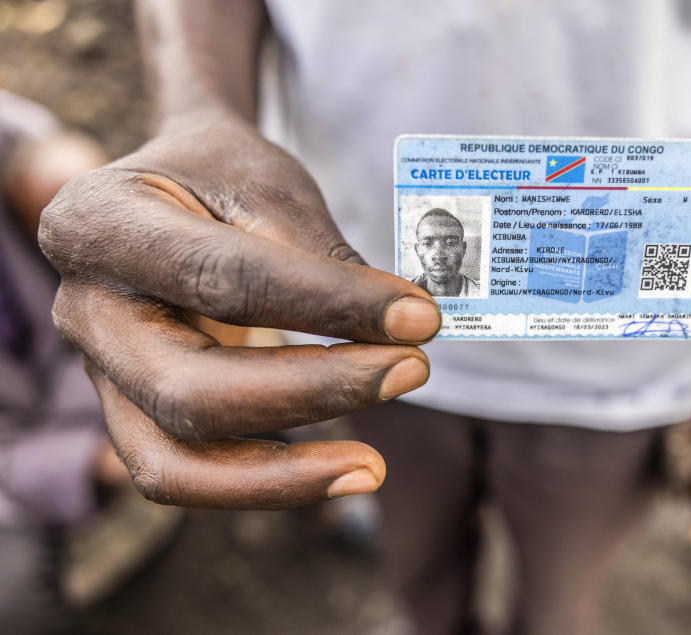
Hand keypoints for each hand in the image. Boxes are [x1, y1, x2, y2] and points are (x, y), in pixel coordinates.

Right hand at [39, 113, 440, 508]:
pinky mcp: (129, 414)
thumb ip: (321, 260)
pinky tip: (340, 472)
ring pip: (176, 459)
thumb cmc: (222, 178)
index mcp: (99, 221)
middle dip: (315, 391)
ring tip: (373, 465)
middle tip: (413, 369)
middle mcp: (80, 306)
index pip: (222, 278)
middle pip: (189, 388)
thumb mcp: (270, 188)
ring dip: (285, 472)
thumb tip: (402, 331)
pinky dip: (264, 486)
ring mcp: (97, 372)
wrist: (174, 191)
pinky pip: (187, 477)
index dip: (329, 305)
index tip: (420, 318)